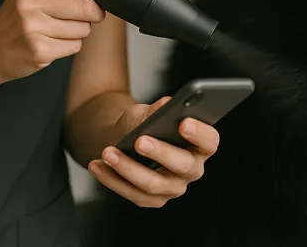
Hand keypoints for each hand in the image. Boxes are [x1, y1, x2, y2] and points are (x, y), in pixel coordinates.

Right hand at [0, 0, 122, 85]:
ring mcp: (34, 29)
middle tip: (85, 13)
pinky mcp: (39, 52)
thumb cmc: (16, 16)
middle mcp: (31, 3)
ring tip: (59, 29)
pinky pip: (75, 47)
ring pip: (84, 29)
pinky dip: (71, 45)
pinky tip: (53, 42)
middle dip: (94, 12)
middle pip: (85, 6)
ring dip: (81, 30)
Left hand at [88, 97, 220, 207]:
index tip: (183, 122)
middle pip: (183, 165)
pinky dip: (112, 179)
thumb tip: (164, 106)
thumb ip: (156, 110)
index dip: (200, 133)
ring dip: (128, 168)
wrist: (124, 138)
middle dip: (161, 152)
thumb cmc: (143, 122)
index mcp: (201, 144)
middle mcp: (192, 169)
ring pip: (153, 184)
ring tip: (107, 152)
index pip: (209, 141)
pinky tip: (97, 165)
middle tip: (140, 140)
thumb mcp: (147, 112)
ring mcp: (173, 187)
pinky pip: (132, 193)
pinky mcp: (153, 200)